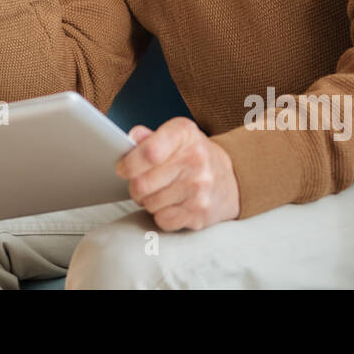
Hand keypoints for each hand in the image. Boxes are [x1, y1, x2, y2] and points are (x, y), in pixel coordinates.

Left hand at [115, 118, 239, 230]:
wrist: (231, 179)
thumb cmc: (195, 156)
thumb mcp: (176, 136)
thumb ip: (150, 137)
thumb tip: (132, 137)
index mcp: (184, 134)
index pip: (148, 152)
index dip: (128, 164)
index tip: (122, 169)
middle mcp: (194, 159)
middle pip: (142, 183)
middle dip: (135, 186)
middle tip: (140, 184)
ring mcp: (199, 188)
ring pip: (149, 203)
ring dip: (148, 201)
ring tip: (159, 192)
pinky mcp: (200, 213)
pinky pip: (163, 220)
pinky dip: (161, 215)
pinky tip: (171, 204)